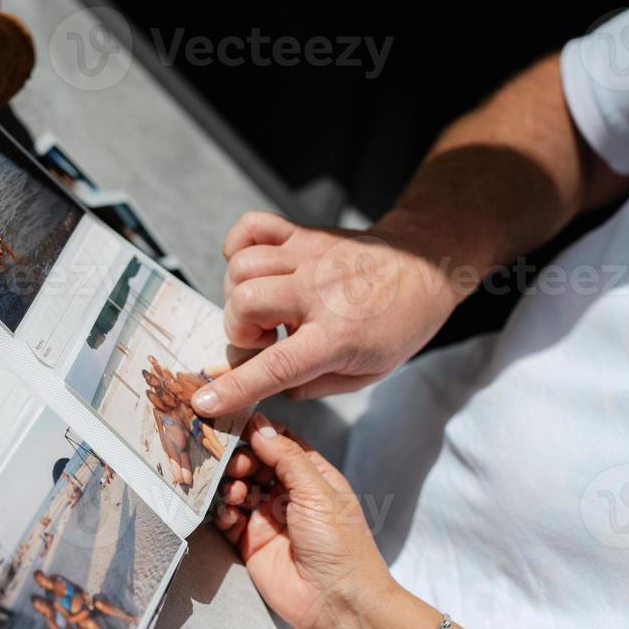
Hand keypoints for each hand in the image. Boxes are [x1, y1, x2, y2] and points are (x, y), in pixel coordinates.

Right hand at [192, 210, 456, 415]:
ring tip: (265, 309)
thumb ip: (316, 385)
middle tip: (263, 339)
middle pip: (245, 303)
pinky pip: (251, 227)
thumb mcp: (368, 373)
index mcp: (336, 335)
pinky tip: (254, 269)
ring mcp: (307, 256)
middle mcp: (316, 291)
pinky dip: (238, 245)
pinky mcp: (302, 233)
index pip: (275, 365)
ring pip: (241, 267)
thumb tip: (275, 387)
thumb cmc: (398, 324)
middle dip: (239, 330)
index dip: (235, 386)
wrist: (424, 267)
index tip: (204, 401)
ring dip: (239, 295)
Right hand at [214, 413, 393, 628]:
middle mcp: (289, 494)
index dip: (258, 433)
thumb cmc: (340, 546)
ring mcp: (268, 518)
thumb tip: (260, 424)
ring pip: (237, 488)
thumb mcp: (317, 491)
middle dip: (239, 459)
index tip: (234, 424)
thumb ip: (286, 456)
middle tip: (234, 466)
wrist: (337, 604)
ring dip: (229, 485)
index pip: (280, 443)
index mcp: (313, 476)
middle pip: (253, 463)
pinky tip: (228, 514)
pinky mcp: (251, 543)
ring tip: (234, 493)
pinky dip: (223, 512)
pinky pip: (228, 519)